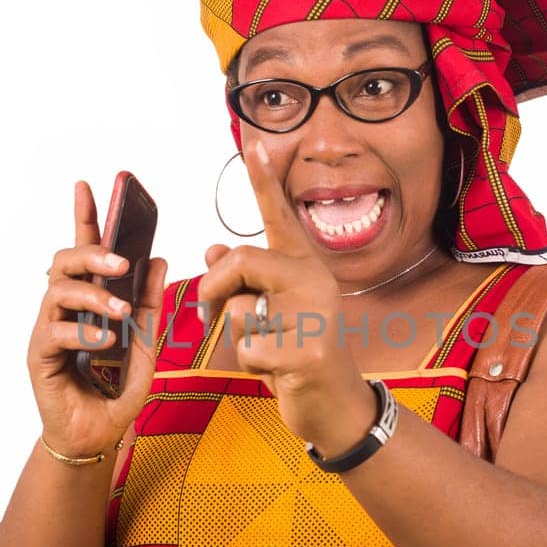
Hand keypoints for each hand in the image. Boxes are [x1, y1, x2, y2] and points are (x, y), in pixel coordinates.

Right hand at [27, 180, 167, 456]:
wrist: (99, 437)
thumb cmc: (117, 391)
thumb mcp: (146, 344)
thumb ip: (150, 304)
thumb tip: (158, 258)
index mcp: (90, 301)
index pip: (84, 251)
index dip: (84, 217)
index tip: (87, 185)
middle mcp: (65, 310)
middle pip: (65, 262)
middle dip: (92, 254)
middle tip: (121, 263)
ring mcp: (49, 331)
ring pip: (58, 291)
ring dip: (93, 296)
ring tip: (120, 312)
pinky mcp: (40, 357)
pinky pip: (55, 332)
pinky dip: (84, 333)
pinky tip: (107, 342)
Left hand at [198, 142, 377, 453]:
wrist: (336, 403)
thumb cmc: (296, 352)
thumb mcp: (269, 311)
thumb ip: (242, 280)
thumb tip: (211, 250)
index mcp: (304, 266)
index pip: (280, 217)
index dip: (265, 181)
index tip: (254, 143)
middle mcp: (314, 280)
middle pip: (241, 261)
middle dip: (215, 289)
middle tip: (210, 311)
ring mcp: (314, 315)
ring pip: (240, 307)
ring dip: (237, 333)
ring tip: (265, 346)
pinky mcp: (306, 351)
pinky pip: (249, 347)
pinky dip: (250, 364)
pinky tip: (276, 371)